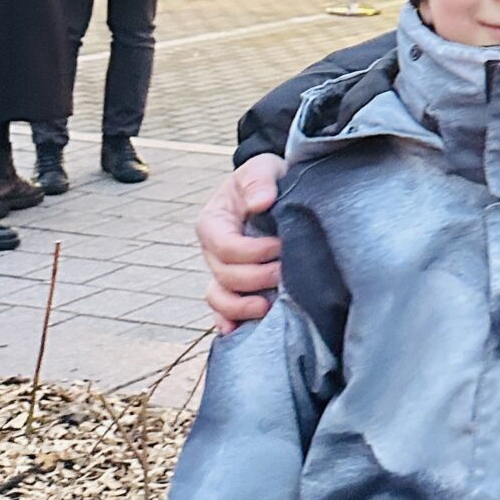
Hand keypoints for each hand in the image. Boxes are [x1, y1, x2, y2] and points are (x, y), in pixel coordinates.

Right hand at [199, 153, 283, 333]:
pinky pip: (223, 309)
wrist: (276, 190)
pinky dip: (229, 321)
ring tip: (268, 306)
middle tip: (286, 272)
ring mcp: (222, 270)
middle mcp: (213, 251)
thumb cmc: (267, 179)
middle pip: (225, 275)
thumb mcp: (263, 168)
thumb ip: (259, 181)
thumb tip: (262, 201)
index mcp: (213, 223)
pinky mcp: (235, 285)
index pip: (225, 247)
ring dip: (242, 306)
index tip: (281, 246)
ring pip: (220, 297)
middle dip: (256, 278)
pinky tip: (240, 330)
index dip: (252, 252)